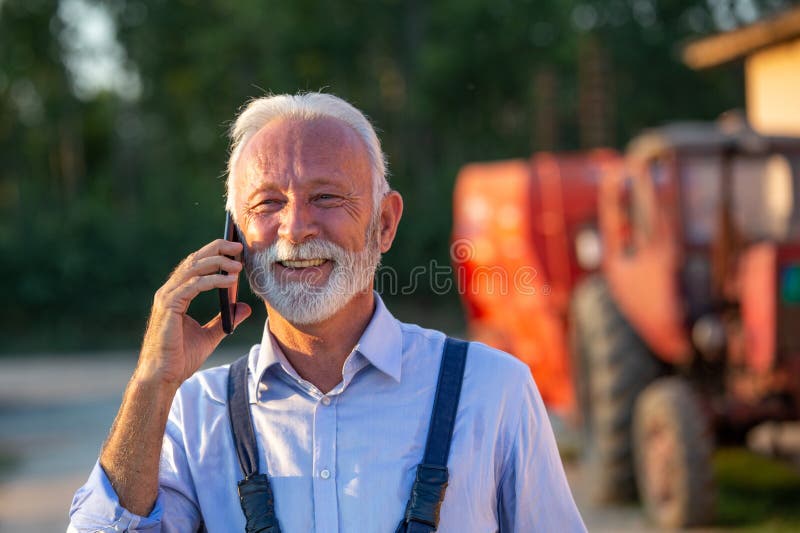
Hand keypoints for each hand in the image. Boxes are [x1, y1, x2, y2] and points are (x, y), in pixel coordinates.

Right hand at [136, 239, 251, 386]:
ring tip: (238, 264)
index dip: (214, 253)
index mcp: (176, 295)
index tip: (236, 249)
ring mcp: (167, 297)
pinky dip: (213, 280)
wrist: (164, 376)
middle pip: (194, 260)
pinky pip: (193, 285)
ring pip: (193, 268)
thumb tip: (243, 306)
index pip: (195, 265)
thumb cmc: (181, 358)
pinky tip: (230, 280)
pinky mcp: (169, 306)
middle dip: (217, 249)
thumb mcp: (211, 335)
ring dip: (218, 263)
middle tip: (238, 245)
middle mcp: (169, 292)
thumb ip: (225, 318)